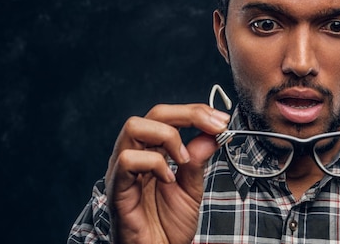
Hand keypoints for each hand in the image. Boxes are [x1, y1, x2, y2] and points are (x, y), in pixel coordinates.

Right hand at [105, 103, 229, 243]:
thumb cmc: (168, 227)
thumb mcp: (192, 188)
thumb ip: (199, 160)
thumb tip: (213, 134)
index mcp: (151, 152)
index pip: (168, 116)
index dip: (196, 112)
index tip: (221, 120)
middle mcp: (135, 155)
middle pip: (154, 113)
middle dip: (189, 114)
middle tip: (215, 127)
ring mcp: (123, 170)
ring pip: (134, 126)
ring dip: (168, 136)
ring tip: (185, 159)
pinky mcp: (118, 189)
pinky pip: (127, 160)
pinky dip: (154, 163)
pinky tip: (168, 179)